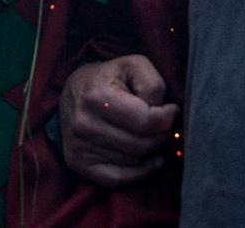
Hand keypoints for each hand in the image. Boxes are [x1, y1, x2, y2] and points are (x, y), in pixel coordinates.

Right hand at [58, 55, 176, 187]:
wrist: (73, 91)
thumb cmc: (109, 77)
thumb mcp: (133, 65)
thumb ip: (152, 84)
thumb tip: (163, 113)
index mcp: (98, 97)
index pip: (146, 121)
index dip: (167, 118)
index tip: (171, 111)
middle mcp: (85, 124)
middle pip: (141, 145)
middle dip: (161, 136)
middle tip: (165, 127)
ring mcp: (79, 147)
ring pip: (133, 162)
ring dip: (152, 153)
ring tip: (155, 138)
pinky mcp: (78, 163)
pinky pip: (118, 179)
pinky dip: (139, 173)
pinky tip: (149, 160)